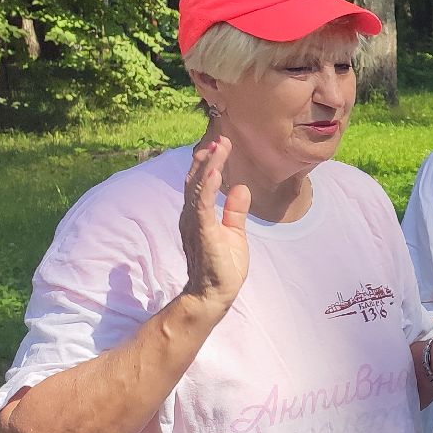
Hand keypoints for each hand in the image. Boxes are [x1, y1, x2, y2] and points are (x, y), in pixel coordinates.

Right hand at [179, 136, 249, 310]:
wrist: (216, 295)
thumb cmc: (222, 267)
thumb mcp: (234, 233)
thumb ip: (235, 211)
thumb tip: (240, 187)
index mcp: (199, 215)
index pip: (201, 183)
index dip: (209, 162)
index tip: (222, 144)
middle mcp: (192, 216)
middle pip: (196, 180)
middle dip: (208, 158)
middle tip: (221, 138)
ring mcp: (195, 224)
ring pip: (197, 189)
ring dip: (208, 167)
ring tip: (218, 148)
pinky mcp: (203, 234)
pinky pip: (202, 207)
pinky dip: (207, 189)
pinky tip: (214, 174)